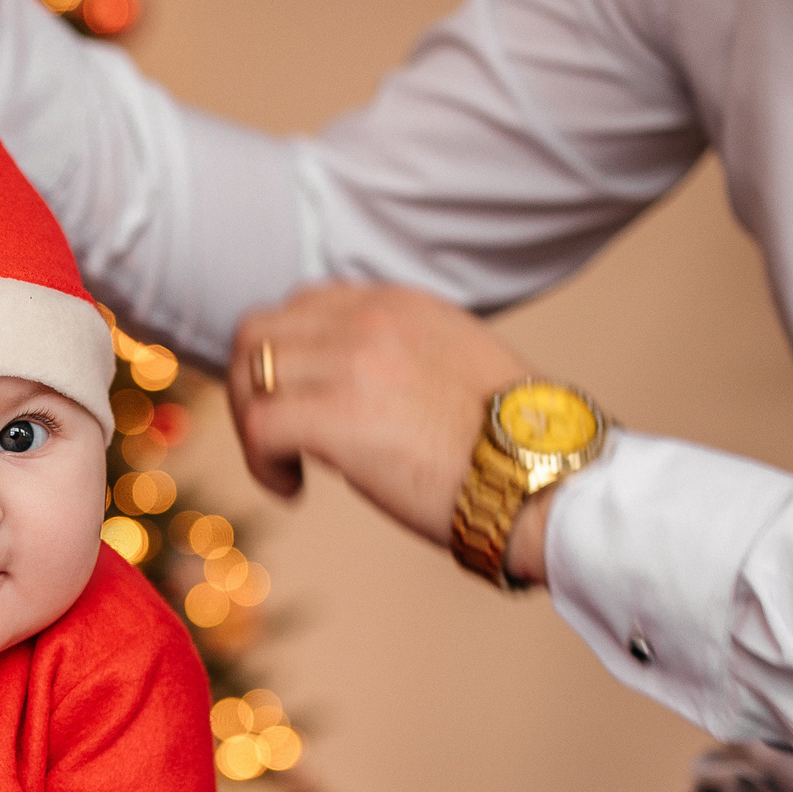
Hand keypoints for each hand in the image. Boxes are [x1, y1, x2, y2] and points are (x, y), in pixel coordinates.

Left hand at [228, 282, 554, 584]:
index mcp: (397, 303)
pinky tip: (292, 487)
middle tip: (276, 437)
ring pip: (249, 373)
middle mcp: (369, 319)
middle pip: (259, 331)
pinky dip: (261, 463)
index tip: (301, 403)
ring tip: (284, 464)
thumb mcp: (453, 364)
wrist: (543, 476)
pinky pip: (259, 426)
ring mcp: (352, 363)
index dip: (286, 357)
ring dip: (252, 423)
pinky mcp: (339, 416)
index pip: (303, 305)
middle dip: (253, 386)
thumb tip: (348, 389)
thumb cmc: (508, 442)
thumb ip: (398, 356)